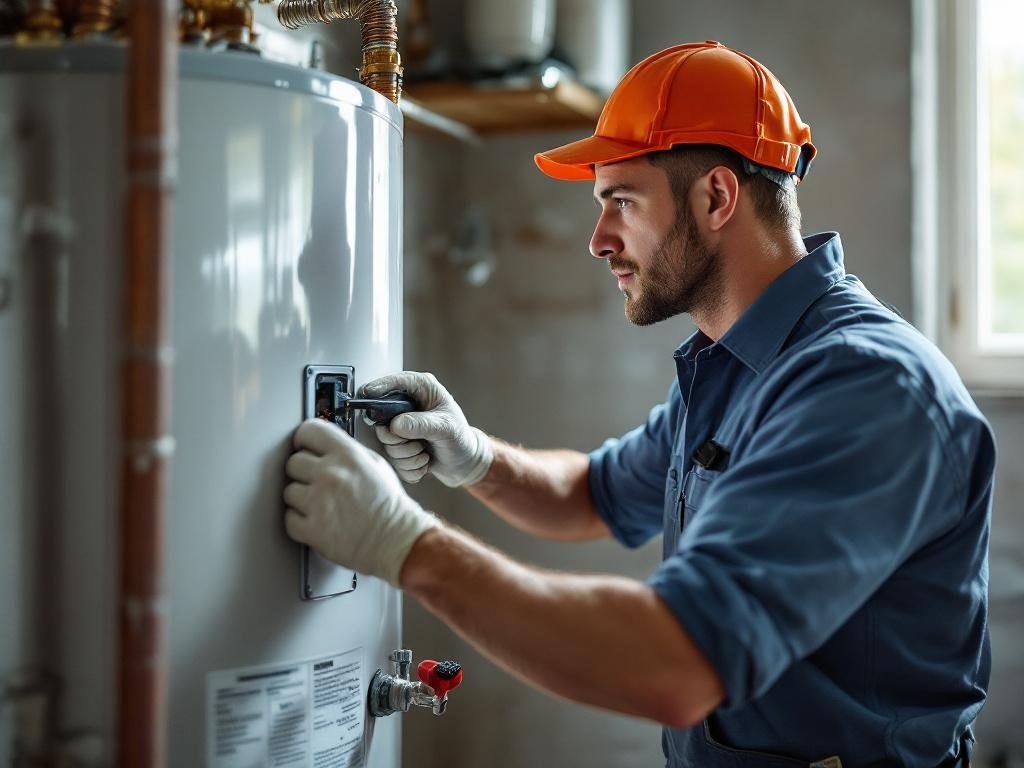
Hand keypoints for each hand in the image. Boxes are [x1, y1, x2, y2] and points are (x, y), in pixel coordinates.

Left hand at [283, 418, 438, 586]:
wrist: (397, 541)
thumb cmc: (389, 506)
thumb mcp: (376, 464)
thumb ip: (347, 451)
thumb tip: (325, 446)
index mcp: (348, 455)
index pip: (308, 431)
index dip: (304, 440)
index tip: (303, 447)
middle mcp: (331, 474)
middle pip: (293, 462)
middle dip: (304, 473)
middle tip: (318, 483)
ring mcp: (319, 502)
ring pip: (289, 491)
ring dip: (302, 499)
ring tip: (323, 506)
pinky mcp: (312, 529)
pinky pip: (289, 519)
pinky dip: (300, 523)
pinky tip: (319, 521)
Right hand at [359, 372, 492, 487]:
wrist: (465, 462)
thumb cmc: (461, 438)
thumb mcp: (446, 427)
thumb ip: (421, 424)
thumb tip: (396, 425)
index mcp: (420, 390)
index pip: (392, 383)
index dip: (377, 389)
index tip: (367, 396)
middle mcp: (407, 407)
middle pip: (381, 422)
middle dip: (399, 440)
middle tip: (418, 445)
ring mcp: (401, 427)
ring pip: (387, 444)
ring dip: (407, 455)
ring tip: (425, 453)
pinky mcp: (400, 446)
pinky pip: (393, 461)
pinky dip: (410, 466)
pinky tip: (424, 462)